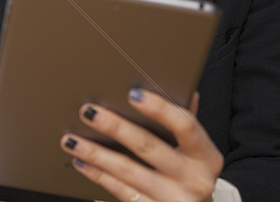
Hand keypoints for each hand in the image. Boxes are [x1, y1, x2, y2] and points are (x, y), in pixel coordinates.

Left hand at [60, 90, 222, 201]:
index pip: (185, 125)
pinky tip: (81, 161)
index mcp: (206, 157)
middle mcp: (194, 180)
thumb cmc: (192, 173)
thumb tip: (183, 89)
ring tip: (73, 139)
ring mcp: (173, 199)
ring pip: (128, 172)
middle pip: (149, 147)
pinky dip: (98, 175)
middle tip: (89, 112)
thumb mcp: (197, 150)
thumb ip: (187, 122)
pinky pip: (121, 191)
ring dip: (96, 153)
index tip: (132, 93)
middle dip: (115, 127)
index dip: (159, 108)